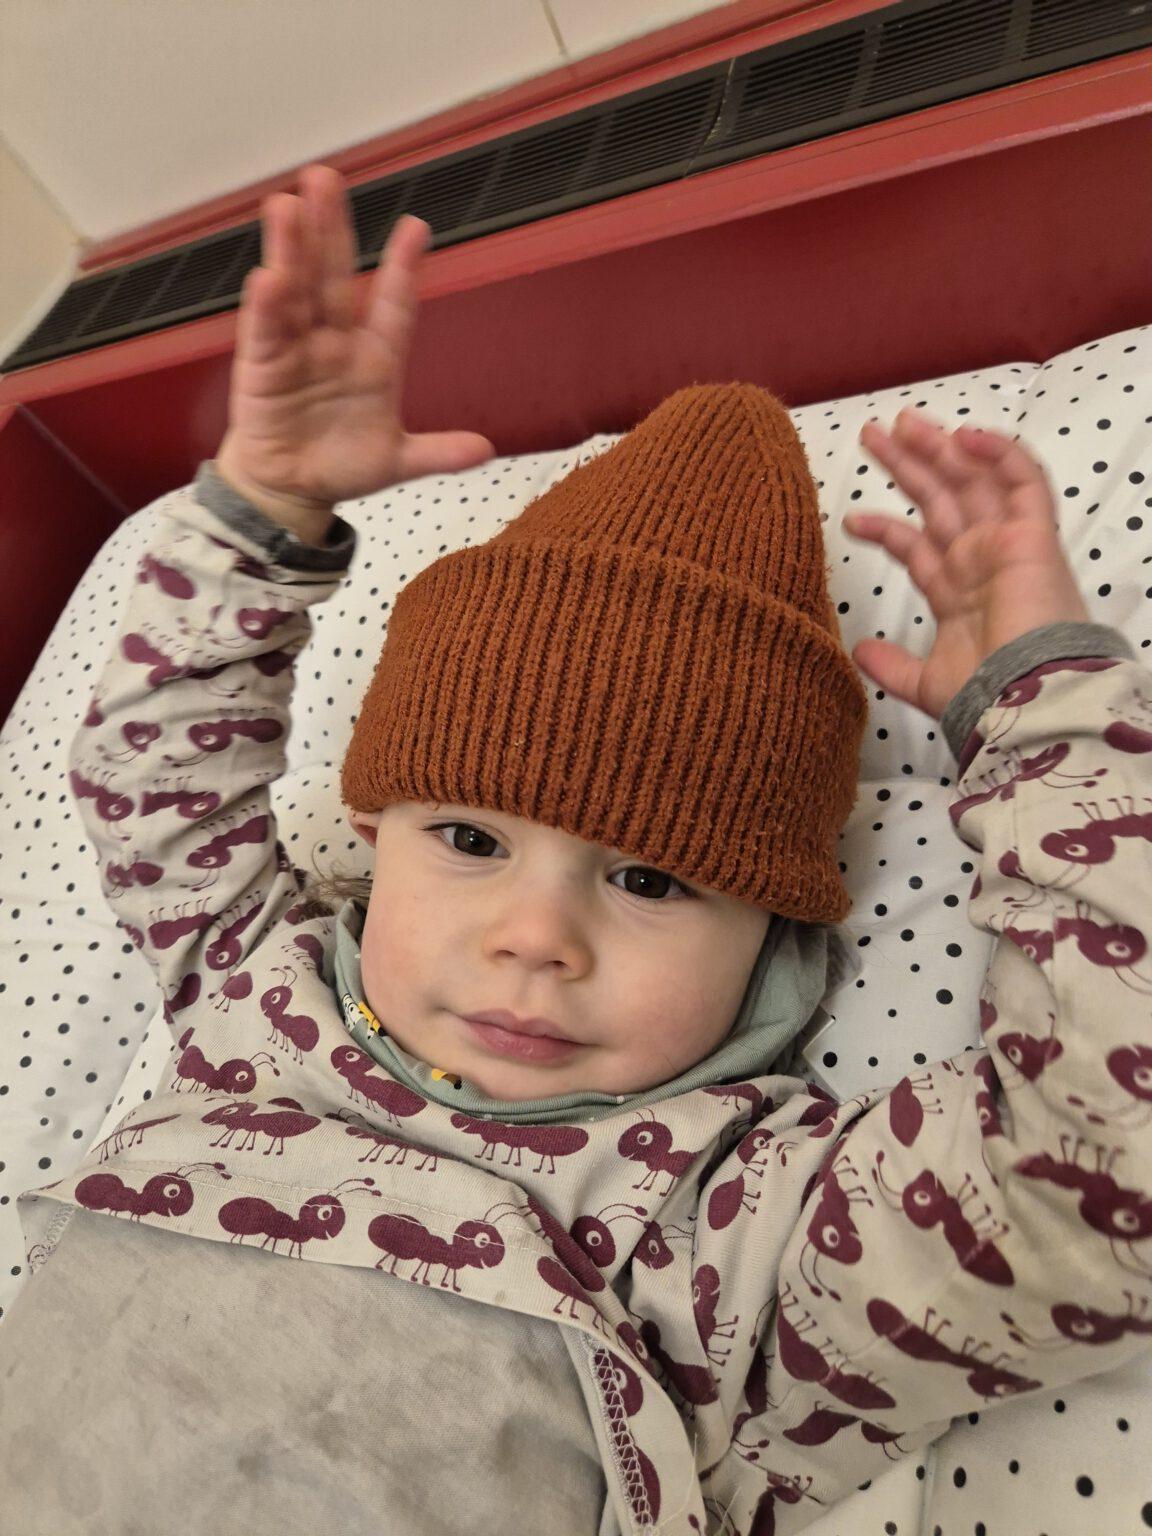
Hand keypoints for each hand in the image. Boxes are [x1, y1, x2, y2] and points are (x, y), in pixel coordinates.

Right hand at [216, 163, 495, 509]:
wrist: (292, 489)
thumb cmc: (344, 464)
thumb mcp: (397, 462)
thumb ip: (437, 452)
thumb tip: (486, 451)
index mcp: (375, 356)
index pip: (392, 304)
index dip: (402, 268)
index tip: (416, 228)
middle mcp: (334, 341)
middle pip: (333, 276)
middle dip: (330, 229)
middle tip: (325, 178)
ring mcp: (297, 348)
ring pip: (295, 290)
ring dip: (290, 249)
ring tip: (286, 206)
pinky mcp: (262, 366)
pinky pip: (264, 331)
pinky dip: (265, 306)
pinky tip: (267, 275)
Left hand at [843, 408, 1092, 719]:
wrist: (1026, 703)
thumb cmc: (986, 699)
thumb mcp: (924, 682)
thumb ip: (892, 667)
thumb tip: (858, 653)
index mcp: (958, 593)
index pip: (917, 545)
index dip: (885, 527)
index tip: (850, 518)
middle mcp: (980, 562)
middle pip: (939, 500)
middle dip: (907, 465)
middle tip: (872, 433)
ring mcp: (1007, 545)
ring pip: (972, 480)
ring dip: (939, 448)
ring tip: (900, 421)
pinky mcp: (1034, 535)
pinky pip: (1023, 480)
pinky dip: (998, 453)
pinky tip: (961, 434)